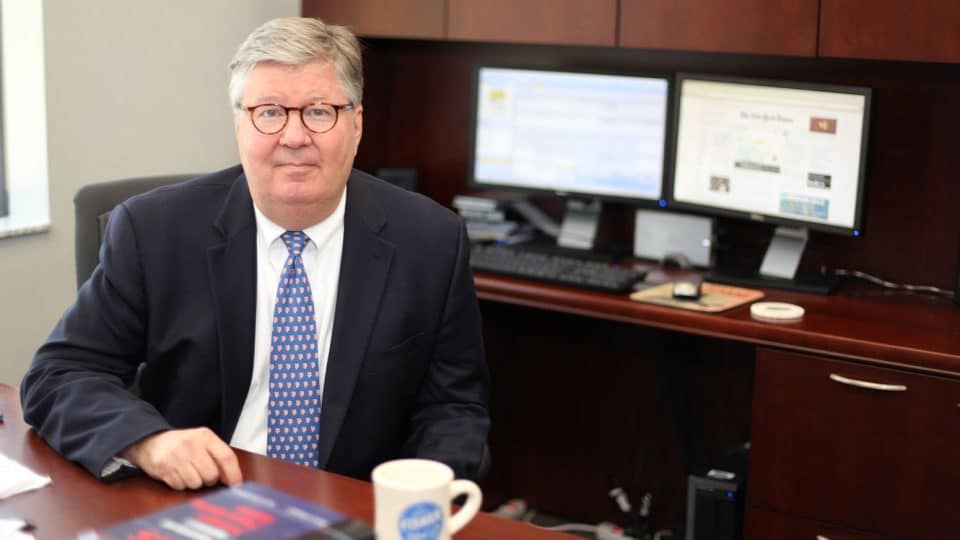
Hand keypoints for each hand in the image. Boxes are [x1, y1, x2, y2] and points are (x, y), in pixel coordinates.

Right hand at [121, 427, 242, 489]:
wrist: (150, 441)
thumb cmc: (182, 444)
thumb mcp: (202, 441)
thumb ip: (218, 455)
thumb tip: (232, 479)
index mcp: (205, 436)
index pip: (226, 457)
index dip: (233, 474)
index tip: (235, 484)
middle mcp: (191, 445)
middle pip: (211, 474)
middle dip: (210, 480)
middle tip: (203, 474)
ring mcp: (176, 456)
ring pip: (196, 483)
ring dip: (194, 483)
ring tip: (188, 472)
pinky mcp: (163, 467)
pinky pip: (180, 486)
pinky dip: (181, 484)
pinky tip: (177, 474)